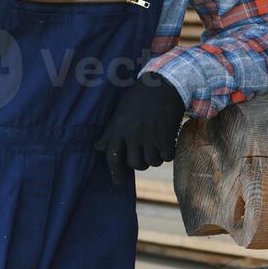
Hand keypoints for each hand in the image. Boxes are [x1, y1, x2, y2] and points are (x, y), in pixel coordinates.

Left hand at [94, 72, 185, 186]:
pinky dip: (168, 153)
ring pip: (151, 162)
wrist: (165, 83)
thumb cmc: (141, 96)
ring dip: (155, 158)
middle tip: (145, 153)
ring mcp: (150, 136)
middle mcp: (133, 135)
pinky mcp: (166, 137)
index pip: (113, 156)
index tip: (118, 184)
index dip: (115, 173)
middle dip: (140, 163)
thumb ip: (111, 131)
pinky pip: (167, 157)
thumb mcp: (121, 110)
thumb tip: (99, 147)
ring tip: (157, 146)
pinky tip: (168, 143)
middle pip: (134, 163)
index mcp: (119, 128)